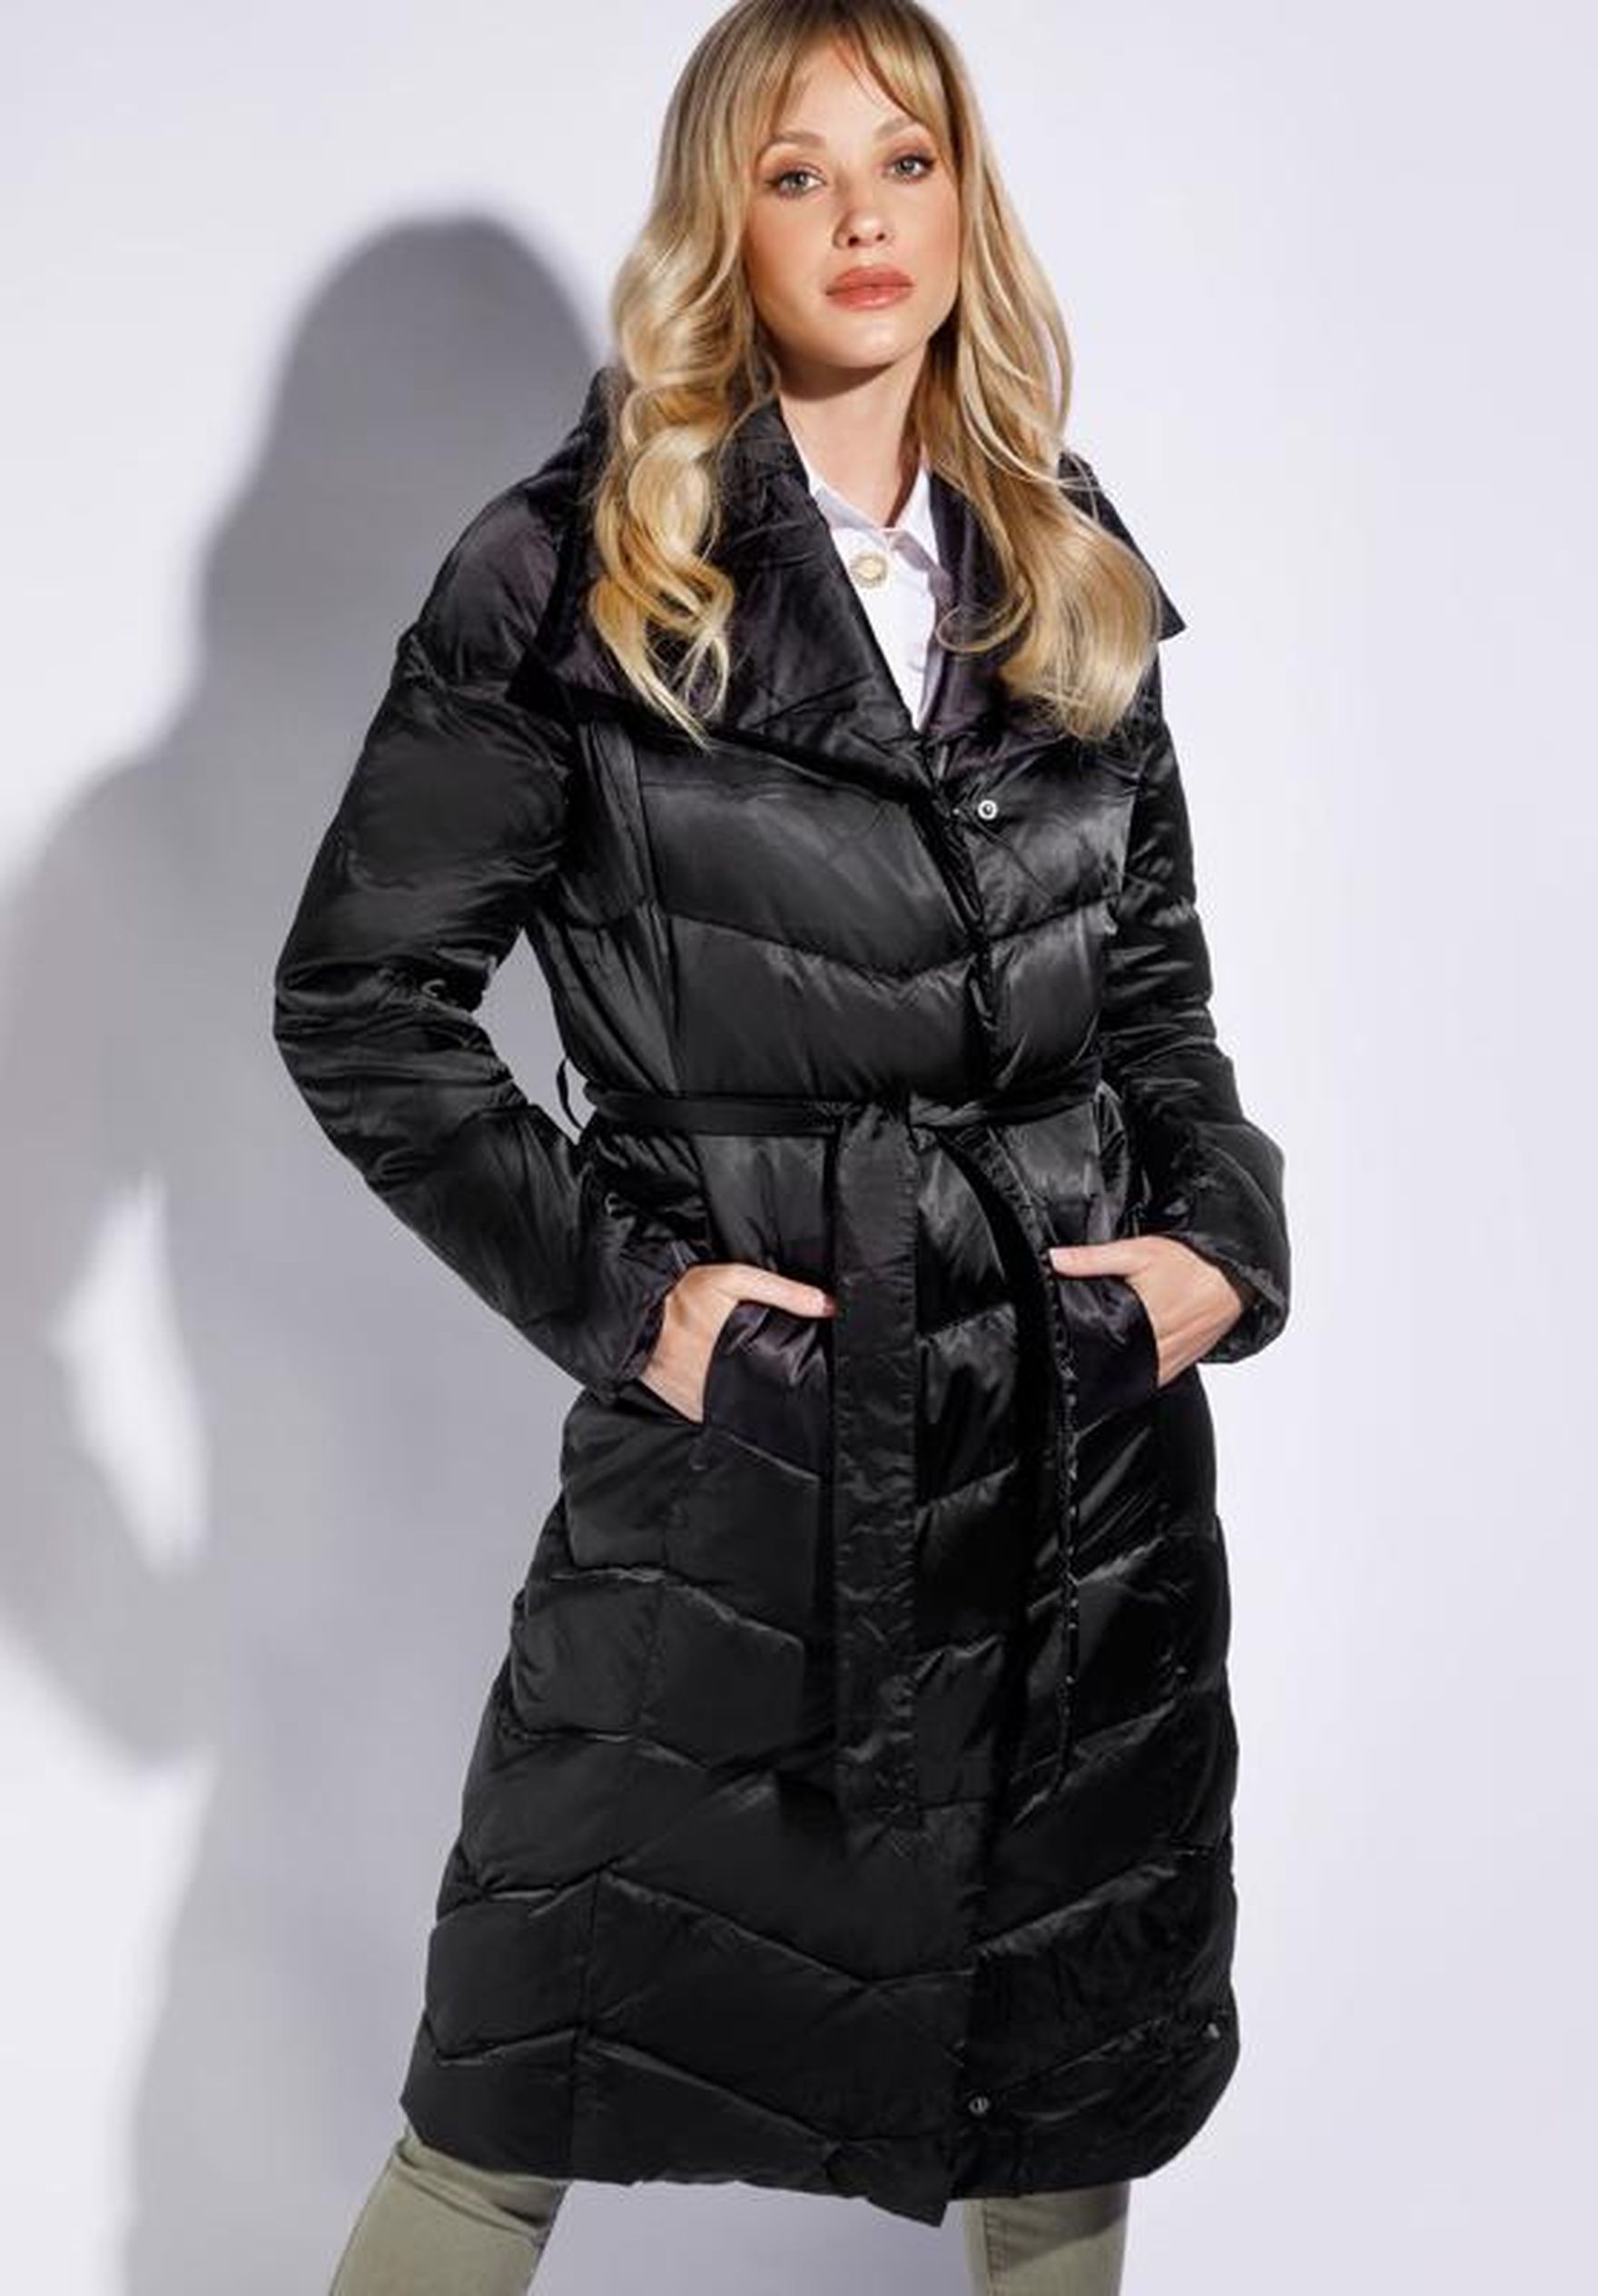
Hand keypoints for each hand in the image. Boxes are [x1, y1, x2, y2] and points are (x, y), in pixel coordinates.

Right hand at [639, 1261, 835, 1422]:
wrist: (631, 1313)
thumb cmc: (682, 1294)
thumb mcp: (733, 1279)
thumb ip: (781, 1291)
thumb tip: (827, 1305)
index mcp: (737, 1350)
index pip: (781, 1376)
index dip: (798, 1377)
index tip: (811, 1375)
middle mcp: (721, 1381)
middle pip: (764, 1396)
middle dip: (778, 1391)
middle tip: (789, 1384)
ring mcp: (703, 1400)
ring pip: (741, 1411)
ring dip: (751, 1401)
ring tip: (758, 1387)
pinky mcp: (689, 1410)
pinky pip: (716, 1415)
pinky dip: (726, 1406)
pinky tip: (730, 1391)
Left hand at [1048, 1236, 1248, 1387]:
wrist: (1237, 1273)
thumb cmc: (1192, 1261)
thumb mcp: (1137, 1252)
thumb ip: (1093, 1259)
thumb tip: (1054, 1259)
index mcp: (1145, 1324)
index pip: (1103, 1351)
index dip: (1080, 1354)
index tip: (1060, 1350)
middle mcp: (1161, 1348)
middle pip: (1118, 1368)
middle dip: (1095, 1364)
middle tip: (1071, 1358)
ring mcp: (1175, 1359)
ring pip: (1137, 1378)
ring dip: (1119, 1372)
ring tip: (1095, 1363)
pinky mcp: (1185, 1361)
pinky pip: (1157, 1377)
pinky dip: (1141, 1373)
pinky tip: (1127, 1365)